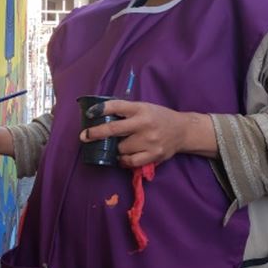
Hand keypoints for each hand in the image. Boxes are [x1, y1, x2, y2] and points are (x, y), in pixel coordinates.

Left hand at [79, 100, 213, 167]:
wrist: (183, 130)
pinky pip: (130, 161)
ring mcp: (150, 140)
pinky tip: (123, 157)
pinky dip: (123, 160)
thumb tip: (100, 118)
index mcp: (140, 109)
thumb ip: (126, 112)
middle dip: (96, 133)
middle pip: (114, 130)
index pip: (116, 106)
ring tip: (120, 145)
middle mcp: (144, 124)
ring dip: (116, 148)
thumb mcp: (144, 108)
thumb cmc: (158, 117)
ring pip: (121, 148)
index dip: (100, 109)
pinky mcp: (154, 155)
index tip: (89, 114)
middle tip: (84, 137)